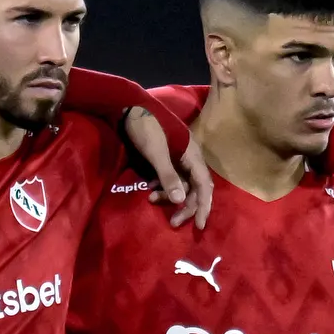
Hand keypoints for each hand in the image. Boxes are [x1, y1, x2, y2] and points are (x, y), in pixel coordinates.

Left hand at [121, 109, 213, 230]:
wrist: (129, 108)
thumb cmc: (145, 127)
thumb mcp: (155, 152)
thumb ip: (168, 176)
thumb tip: (180, 200)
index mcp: (193, 155)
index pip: (204, 185)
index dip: (203, 206)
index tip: (198, 225)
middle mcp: (190, 158)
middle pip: (195, 188)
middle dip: (185, 206)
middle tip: (173, 222)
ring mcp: (178, 158)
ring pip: (182, 185)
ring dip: (170, 196)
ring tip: (152, 200)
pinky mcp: (167, 159)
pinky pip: (171, 179)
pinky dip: (163, 187)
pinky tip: (150, 189)